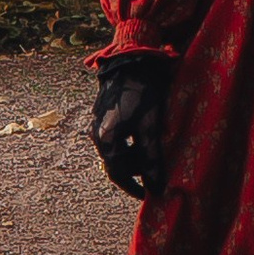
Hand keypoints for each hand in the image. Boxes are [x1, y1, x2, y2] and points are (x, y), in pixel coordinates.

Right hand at [90, 52, 175, 200]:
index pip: (117, 174)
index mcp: (106, 139)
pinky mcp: (105, 113)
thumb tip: (156, 187)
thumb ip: (151, 158)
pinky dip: (131, 142)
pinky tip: (146, 135)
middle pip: (116, 162)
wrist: (131, 60)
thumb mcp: (150, 127)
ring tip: (154, 152)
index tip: (147, 194)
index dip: (133, 186)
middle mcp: (97, 133)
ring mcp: (99, 122)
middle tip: (155, 171)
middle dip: (136, 169)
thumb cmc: (142, 93)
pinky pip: (117, 136)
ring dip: (134, 155)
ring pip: (117, 149)